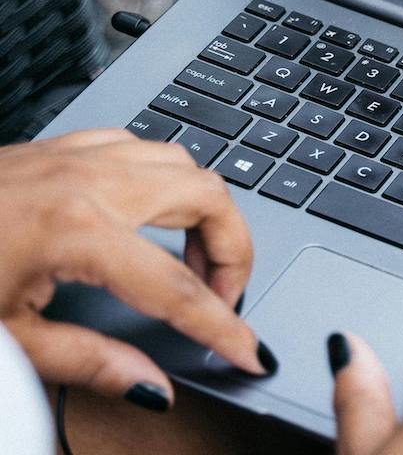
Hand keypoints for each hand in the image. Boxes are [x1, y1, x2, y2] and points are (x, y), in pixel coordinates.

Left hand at [0, 128, 269, 408]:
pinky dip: (164, 179)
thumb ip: (91, 364)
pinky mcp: (62, 146)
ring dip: (203, 210)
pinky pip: (140, 146)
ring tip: (188, 261)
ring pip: (184, 160)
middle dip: (232, 252)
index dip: (223, 326)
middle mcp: (90, 181)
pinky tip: (146, 214)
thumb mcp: (6, 339)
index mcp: (78, 232)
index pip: (177, 288)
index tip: (249, 352)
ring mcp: (77, 154)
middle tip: (220, 300)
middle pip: (209, 197)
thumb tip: (153, 384)